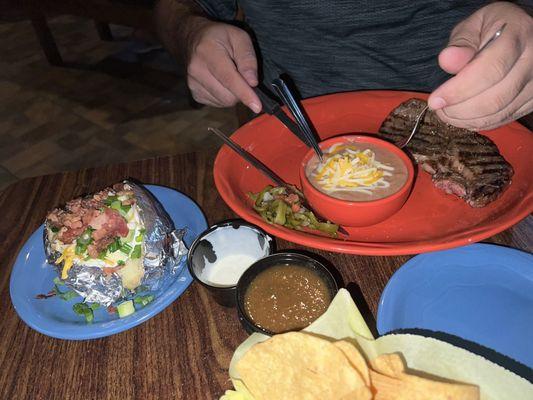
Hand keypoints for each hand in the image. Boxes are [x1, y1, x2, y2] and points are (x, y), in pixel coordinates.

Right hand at [186, 20, 260, 111]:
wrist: (193, 39)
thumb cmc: (219, 37)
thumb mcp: (239, 37)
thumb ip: (247, 58)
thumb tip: (252, 82)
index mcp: (208, 52)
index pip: (229, 79)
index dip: (244, 94)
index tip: (257, 107)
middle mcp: (197, 70)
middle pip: (228, 96)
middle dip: (241, 91)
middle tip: (241, 75)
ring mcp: (193, 84)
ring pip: (224, 102)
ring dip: (233, 94)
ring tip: (230, 76)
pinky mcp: (195, 94)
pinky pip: (217, 103)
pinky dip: (224, 96)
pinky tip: (221, 82)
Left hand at [428, 2, 532, 129]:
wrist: (522, 33)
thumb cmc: (493, 28)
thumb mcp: (474, 26)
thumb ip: (461, 43)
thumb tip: (446, 60)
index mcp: (519, 35)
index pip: (490, 70)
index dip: (459, 90)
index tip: (435, 100)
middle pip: (495, 98)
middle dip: (459, 109)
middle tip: (439, 108)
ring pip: (499, 112)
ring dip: (466, 119)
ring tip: (446, 113)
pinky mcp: (532, 100)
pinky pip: (504, 119)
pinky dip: (478, 123)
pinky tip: (462, 117)